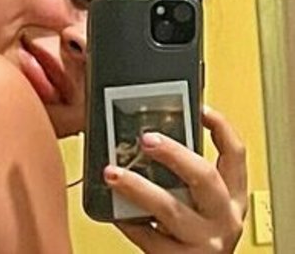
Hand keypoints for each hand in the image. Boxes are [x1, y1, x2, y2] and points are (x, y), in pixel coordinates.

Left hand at [103, 107, 246, 252]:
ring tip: (112, 173)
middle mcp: (224, 217)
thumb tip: (147, 141)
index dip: (220, 126)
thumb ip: (184, 176)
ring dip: (137, 187)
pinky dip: (128, 220)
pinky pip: (149, 237)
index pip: (235, 154)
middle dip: (173, 153)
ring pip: (170, 208)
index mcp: (232, 196)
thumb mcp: (200, 202)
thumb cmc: (192, 234)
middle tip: (146, 139)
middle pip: (204, 176)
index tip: (198, 107)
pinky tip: (115, 210)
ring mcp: (205, 242)